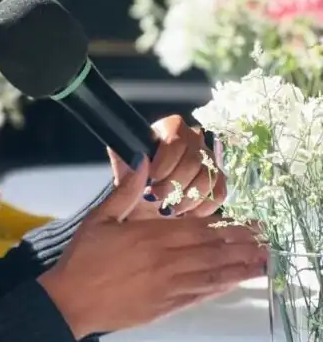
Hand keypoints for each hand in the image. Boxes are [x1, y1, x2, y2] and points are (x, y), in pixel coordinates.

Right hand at [40, 158, 264, 337]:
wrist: (71, 302)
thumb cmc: (82, 260)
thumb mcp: (99, 219)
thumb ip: (124, 191)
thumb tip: (141, 161)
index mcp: (151, 236)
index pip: (199, 228)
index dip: (227, 226)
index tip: (247, 223)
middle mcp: (166, 261)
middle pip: (213, 251)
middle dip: (242, 245)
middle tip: (264, 240)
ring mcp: (169, 286)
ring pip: (213, 274)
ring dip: (240, 267)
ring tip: (261, 261)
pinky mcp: (166, 307)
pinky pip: (201, 295)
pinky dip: (220, 288)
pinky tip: (233, 282)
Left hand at [110, 115, 225, 219]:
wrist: (141, 205)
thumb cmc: (132, 183)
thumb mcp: (123, 173)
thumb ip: (125, 166)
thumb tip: (138, 159)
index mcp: (169, 129)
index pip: (176, 140)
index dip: (165, 162)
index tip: (151, 179)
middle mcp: (193, 140)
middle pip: (194, 161)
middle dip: (173, 184)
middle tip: (156, 198)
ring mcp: (208, 160)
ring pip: (208, 177)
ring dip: (187, 198)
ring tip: (168, 208)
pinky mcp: (217, 181)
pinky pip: (218, 193)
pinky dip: (202, 207)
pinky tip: (184, 213)